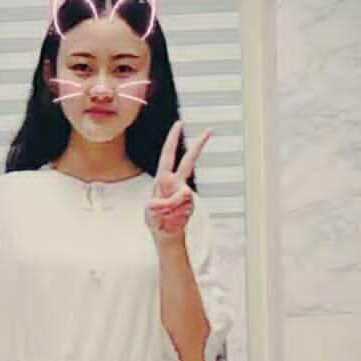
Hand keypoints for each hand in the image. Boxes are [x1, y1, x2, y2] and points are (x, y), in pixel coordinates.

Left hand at [146, 121, 210, 240]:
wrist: (166, 236)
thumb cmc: (156, 221)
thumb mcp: (151, 211)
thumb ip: (164, 202)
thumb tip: (183, 193)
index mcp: (163, 180)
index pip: (168, 155)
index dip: (173, 139)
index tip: (180, 124)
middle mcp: (176, 183)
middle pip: (189, 161)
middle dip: (198, 146)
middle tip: (208, 130)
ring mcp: (185, 193)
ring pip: (185, 195)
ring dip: (172, 208)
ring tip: (165, 218)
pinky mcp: (191, 204)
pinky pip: (187, 207)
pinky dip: (178, 216)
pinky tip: (173, 221)